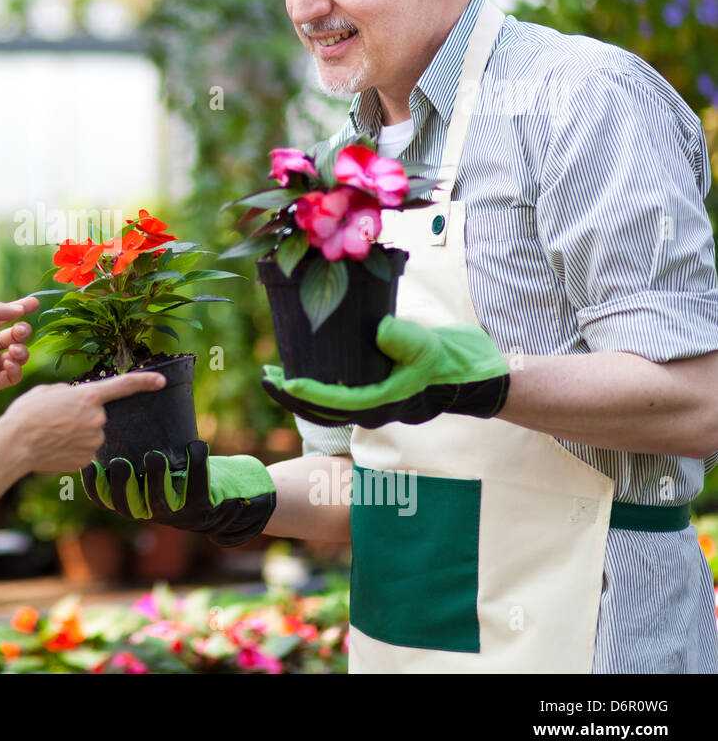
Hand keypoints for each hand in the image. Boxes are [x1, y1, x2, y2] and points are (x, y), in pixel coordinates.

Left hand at [0, 297, 38, 402]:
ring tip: (13, 350)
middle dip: (23, 331)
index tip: (36, 304)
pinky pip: (13, 375)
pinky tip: (8, 363)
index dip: (22, 309)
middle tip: (19, 331)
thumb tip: (19, 309)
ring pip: (19, 355)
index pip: (7, 316)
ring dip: (22, 351)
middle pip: (16, 335)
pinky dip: (16, 368)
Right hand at [0, 371, 167, 474]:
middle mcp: (97, 420)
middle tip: (55, 419)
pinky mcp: (86, 461)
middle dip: (80, 416)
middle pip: (96, 416)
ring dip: (75, 434)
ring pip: (89, 435)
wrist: (14, 444)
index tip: (162, 381)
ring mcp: (93, 443)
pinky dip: (70, 450)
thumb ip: (69, 392)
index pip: (124, 386)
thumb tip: (75, 400)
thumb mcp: (47, 391)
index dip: (145, 382)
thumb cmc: (26, 414)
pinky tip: (54, 448)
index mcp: (89, 397)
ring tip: (51, 434)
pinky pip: (83, 452)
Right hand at [80, 441, 275, 546]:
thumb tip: (109, 411)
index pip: (106, 500)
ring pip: (160, 502)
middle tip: (120, 461)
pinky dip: (198, 464)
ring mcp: (176, 514)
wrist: (217, 503)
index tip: (90, 464)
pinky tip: (196, 444)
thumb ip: (131, 451)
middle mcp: (150, 512)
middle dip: (123, 485)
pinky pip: (198, 486)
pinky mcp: (202, 507)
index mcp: (134, 502)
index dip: (95, 487)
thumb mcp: (152, 467)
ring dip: (156, 479)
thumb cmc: (175, 475)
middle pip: (128, 506)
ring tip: (155, 455)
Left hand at [261, 315, 510, 428]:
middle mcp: (374, 409)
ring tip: (275, 375)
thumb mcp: (429, 346)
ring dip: (299, 393)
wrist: (474, 376)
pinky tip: (304, 368)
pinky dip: (316, 386)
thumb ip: (405, 340)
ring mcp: (374, 403)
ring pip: (327, 406)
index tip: (283, 380)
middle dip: (291, 396)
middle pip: (323, 410)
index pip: (335, 402)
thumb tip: (378, 331)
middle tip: (265, 377)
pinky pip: (338, 396)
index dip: (307, 393)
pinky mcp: (375, 392)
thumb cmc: (451, 362)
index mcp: (383, 403)